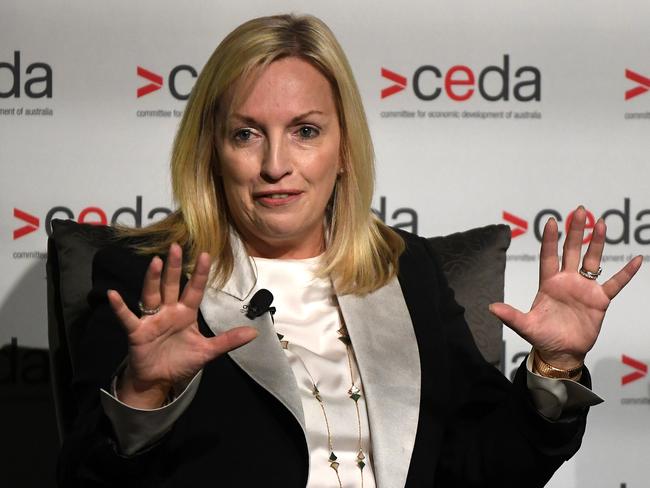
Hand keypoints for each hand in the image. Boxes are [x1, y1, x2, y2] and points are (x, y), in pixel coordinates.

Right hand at [107, 243, 257, 407]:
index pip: (194, 290)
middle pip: (171, 286)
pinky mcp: (137, 332)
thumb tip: (254, 333)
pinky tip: (114, 295)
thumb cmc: (182, 361)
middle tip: (175, 246)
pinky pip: (127, 317)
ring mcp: (151, 320)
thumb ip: (228, 341)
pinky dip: (120, 307)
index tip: (205, 255)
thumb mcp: (208, 351)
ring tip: (154, 262)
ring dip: (152, 279)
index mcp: (186, 313)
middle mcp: (169, 311)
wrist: (159, 380)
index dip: (199, 274)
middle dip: (173, 267)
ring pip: (151, 295)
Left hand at [490, 206, 641, 369]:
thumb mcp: (525, 326)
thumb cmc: (542, 337)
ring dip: (597, 243)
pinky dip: (625, 273)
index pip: (549, 256)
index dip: (550, 240)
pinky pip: (615, 283)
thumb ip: (511, 315)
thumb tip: (491, 307)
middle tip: (580, 210)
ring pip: (592, 260)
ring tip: (601, 223)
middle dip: (576, 231)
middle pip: (572, 251)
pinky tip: (636, 259)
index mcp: (548, 284)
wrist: (561, 352)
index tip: (552, 221)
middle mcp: (567, 281)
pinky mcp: (600, 300)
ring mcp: (584, 289)